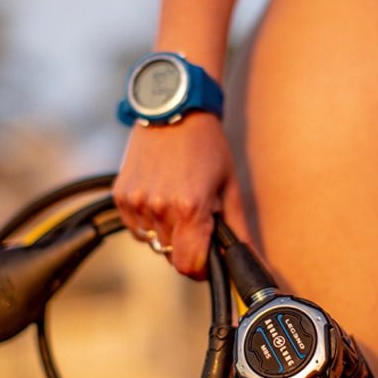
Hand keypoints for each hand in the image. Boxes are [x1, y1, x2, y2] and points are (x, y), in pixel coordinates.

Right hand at [113, 112, 249, 278]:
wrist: (174, 109)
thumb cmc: (207, 146)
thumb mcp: (230, 188)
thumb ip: (240, 232)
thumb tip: (256, 264)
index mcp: (190, 209)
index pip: (189, 266)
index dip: (201, 268)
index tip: (207, 258)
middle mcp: (159, 208)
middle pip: (171, 255)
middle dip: (186, 244)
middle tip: (196, 217)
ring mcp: (136, 202)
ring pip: (153, 242)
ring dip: (166, 232)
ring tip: (176, 200)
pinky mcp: (121, 195)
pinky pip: (136, 228)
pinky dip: (148, 220)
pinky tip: (159, 195)